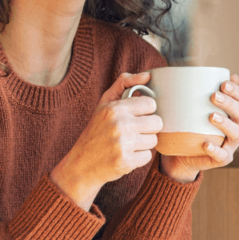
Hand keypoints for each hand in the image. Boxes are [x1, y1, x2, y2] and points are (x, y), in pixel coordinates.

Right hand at [51, 71, 163, 209]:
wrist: (81, 164)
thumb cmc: (96, 131)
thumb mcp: (104, 103)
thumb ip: (124, 83)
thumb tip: (148, 75)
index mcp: (114, 108)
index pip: (151, 104)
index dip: (145, 111)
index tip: (136, 116)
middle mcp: (119, 125)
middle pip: (157, 122)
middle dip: (147, 128)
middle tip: (133, 131)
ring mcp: (122, 144)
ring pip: (154, 140)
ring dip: (143, 143)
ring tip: (128, 144)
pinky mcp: (126, 162)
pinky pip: (148, 156)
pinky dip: (138, 158)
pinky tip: (125, 155)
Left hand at [161, 74, 238, 182]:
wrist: (180, 155)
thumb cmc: (187, 125)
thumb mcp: (187, 108)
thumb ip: (188, 92)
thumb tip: (178, 72)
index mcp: (231, 111)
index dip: (236, 90)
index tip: (223, 82)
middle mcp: (235, 126)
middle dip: (230, 103)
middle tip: (214, 96)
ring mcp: (230, 144)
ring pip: (235, 133)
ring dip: (225, 124)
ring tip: (212, 116)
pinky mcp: (222, 158)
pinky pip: (222, 156)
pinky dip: (216, 150)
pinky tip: (206, 144)